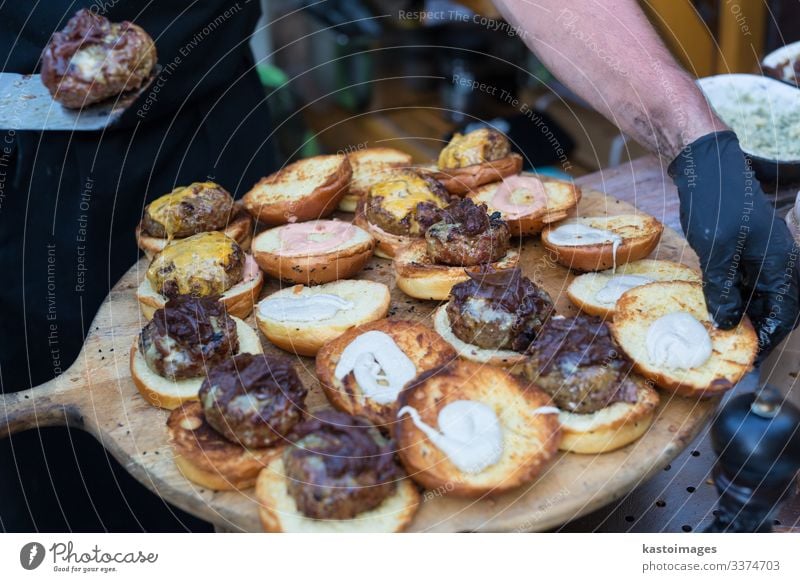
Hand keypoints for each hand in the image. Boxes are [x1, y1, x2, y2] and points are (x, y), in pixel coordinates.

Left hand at [668, 131, 799, 359]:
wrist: (708, 166)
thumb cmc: (716, 204)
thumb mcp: (716, 251)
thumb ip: (723, 288)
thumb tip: (728, 322)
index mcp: (780, 264)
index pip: (785, 314)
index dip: (769, 338)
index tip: (749, 358)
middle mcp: (777, 260)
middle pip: (774, 307)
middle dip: (757, 330)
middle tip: (733, 350)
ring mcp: (761, 253)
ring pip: (758, 295)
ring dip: (743, 314)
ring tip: (720, 334)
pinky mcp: (743, 247)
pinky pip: (744, 280)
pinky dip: (732, 295)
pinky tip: (713, 306)